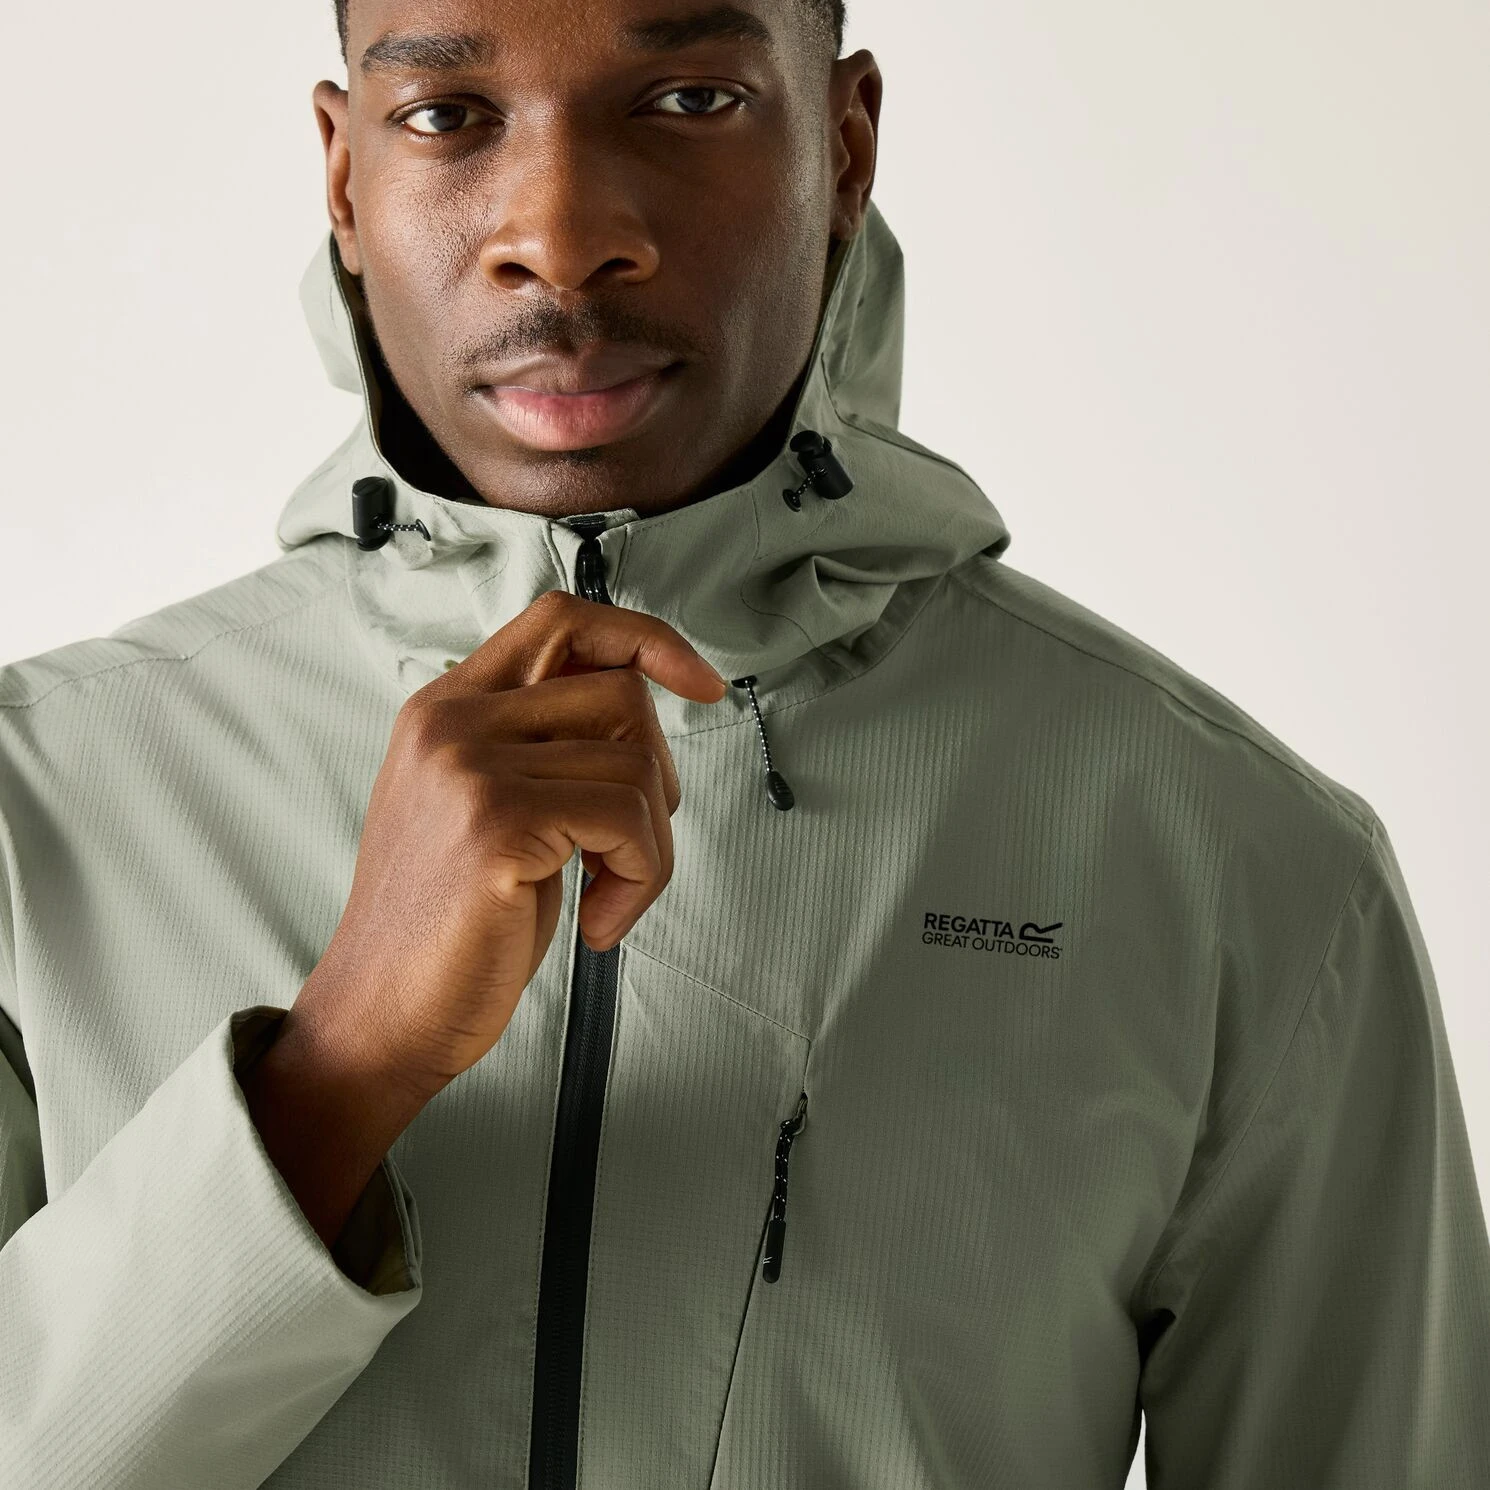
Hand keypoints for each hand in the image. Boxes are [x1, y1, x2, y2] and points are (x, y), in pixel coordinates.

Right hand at [289, 589, 727, 1102]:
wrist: (379, 1015)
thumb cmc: (450, 923)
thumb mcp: (485, 805)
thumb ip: (538, 744)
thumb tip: (637, 702)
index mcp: (446, 707)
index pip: (562, 621)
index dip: (645, 637)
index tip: (700, 681)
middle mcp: (452, 722)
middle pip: (620, 695)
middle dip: (655, 776)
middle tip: (625, 850)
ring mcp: (471, 767)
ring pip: (636, 765)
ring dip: (649, 848)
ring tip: (605, 898)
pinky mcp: (499, 824)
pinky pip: (629, 820)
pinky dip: (641, 880)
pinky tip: (600, 923)